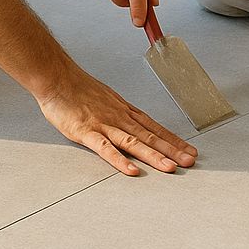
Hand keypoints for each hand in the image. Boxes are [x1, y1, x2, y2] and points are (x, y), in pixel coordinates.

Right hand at [37, 67, 196, 174]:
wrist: (57, 78)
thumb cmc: (77, 87)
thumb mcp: (105, 97)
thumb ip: (118, 112)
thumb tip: (132, 122)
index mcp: (124, 110)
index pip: (154, 127)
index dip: (172, 139)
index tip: (188, 150)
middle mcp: (119, 117)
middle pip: (149, 136)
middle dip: (172, 150)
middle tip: (190, 162)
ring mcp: (103, 124)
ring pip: (133, 142)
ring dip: (153, 156)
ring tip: (170, 168)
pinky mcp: (86, 132)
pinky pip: (105, 148)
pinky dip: (119, 160)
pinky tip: (131, 170)